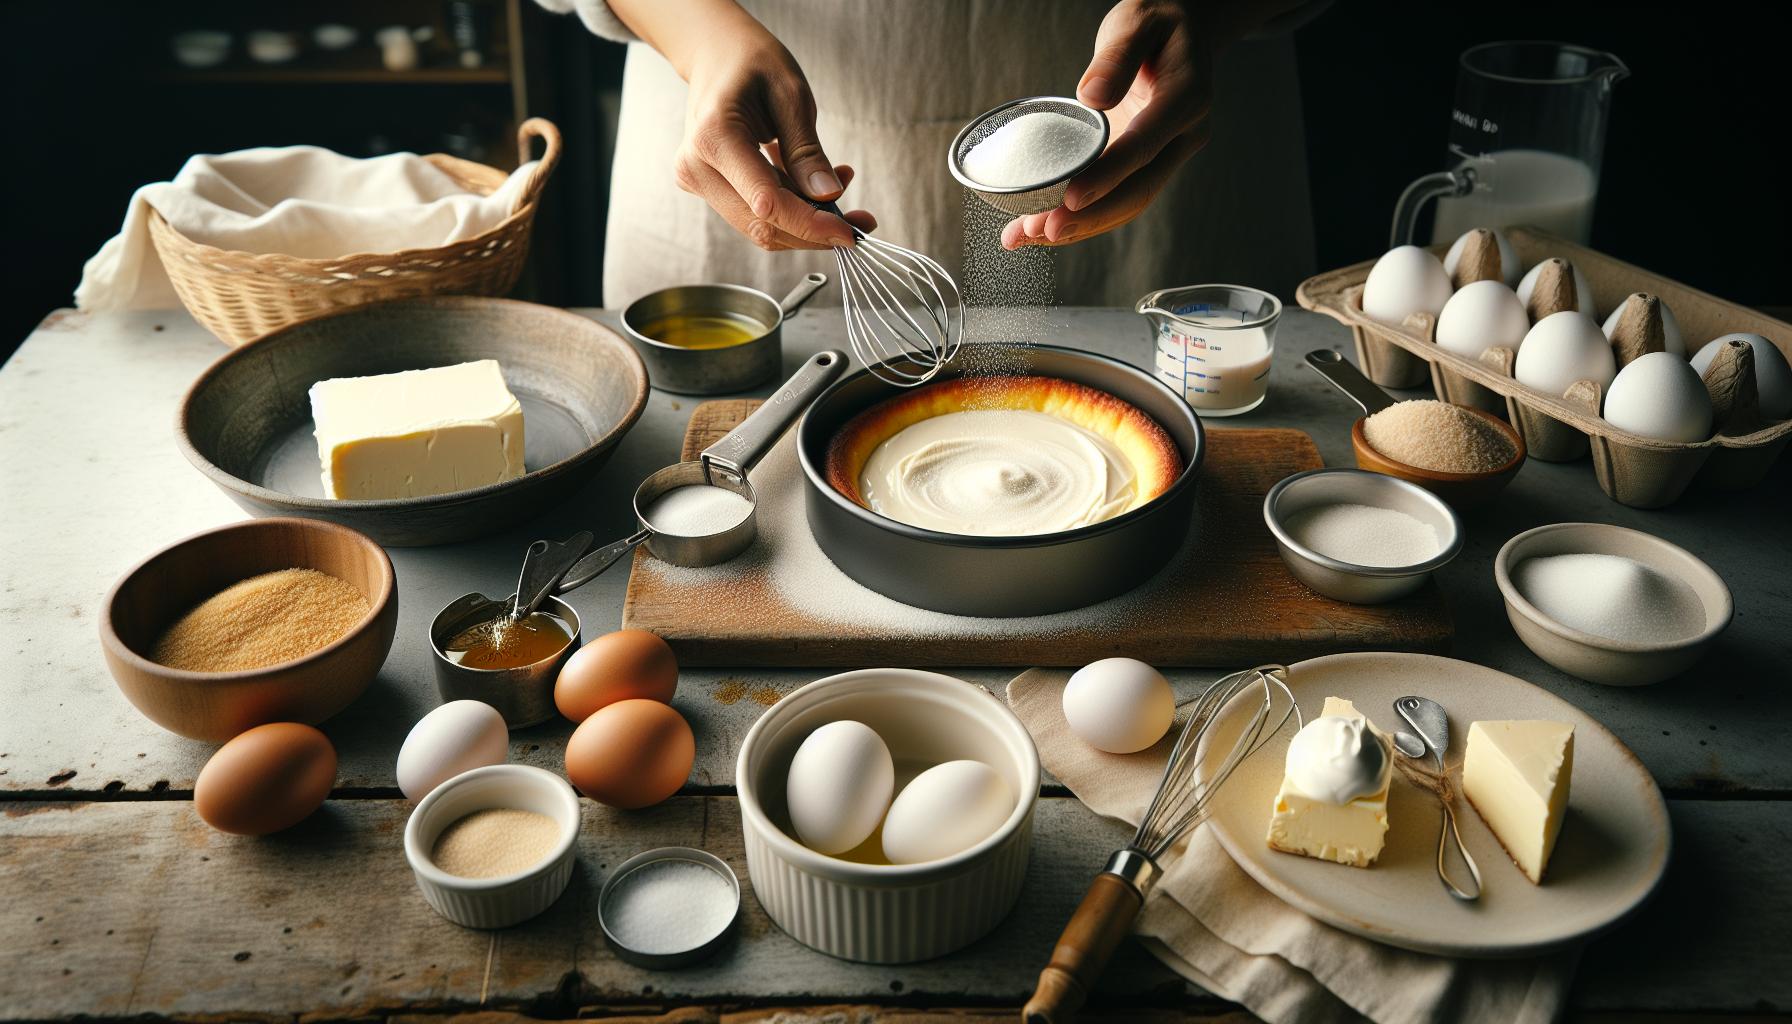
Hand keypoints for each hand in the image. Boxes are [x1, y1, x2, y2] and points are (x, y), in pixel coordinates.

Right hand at [676, 36, 875, 250]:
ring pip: (759, 227)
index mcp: (714, 137)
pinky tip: (813, 187)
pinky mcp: (707, 188)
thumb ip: (807, 150)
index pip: (767, 202)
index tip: (851, 233)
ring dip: (805, 222)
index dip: (811, 225)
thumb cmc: (752, 63)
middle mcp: (696, 166)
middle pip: (762, 225)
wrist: (715, 54)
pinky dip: (790, 210)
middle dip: (814, 231)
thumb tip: (829, 196)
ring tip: (840, 190)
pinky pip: (754, 213)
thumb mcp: (791, 95)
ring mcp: (697, 180)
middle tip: (859, 223)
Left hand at [1002, 1, 1221, 249]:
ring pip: (1127, 204)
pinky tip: (1040, 227)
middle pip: (1137, 190)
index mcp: (1187, 99)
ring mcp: (1167, 155)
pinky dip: (1081, 216)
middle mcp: (1183, 135)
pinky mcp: (1145, 164)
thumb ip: (1116, 57)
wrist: (1185, 29)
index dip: (1108, 175)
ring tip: (1026, 236)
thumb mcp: (1136, 22)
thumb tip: (1091, 95)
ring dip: (1079, 227)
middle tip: (1041, 230)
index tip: (1071, 197)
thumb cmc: (1157, 21)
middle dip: (1088, 217)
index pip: (1145, 146)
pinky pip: (1117, 197)